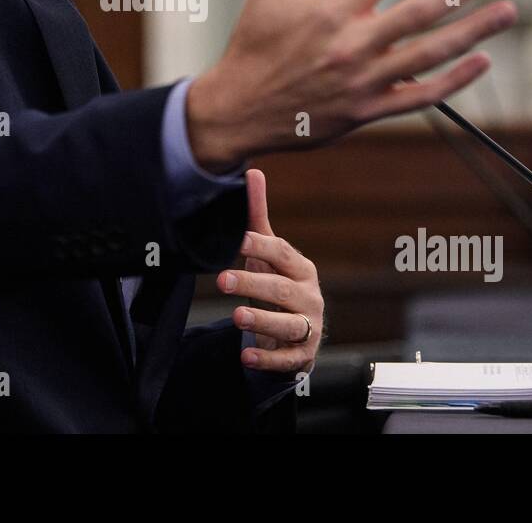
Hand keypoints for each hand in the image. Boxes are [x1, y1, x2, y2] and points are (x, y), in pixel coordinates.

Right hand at [187, 0, 515, 170]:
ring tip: (507, 11)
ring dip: (474, 30)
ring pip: (431, 52)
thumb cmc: (253, 46)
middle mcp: (353, 43)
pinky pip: (421, 95)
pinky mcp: (367, 110)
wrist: (238, 110)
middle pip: (424, 8)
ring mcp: (364, 79)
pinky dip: (454, 80)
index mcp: (332, 9)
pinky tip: (479, 60)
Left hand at [217, 168, 322, 375]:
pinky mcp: (301, 355)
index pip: (282, 254)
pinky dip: (267, 359)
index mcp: (300, 268)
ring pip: (289, 325)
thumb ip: (258, 218)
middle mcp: (309, 297)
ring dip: (263, 321)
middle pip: (282, 290)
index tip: (237, 241)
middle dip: (253, 285)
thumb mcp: (269, 254)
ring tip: (236, 316)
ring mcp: (308, 327)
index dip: (260, 246)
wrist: (296, 334)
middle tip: (222, 280)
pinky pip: (287, 360)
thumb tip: (252, 172)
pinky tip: (246, 356)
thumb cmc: (277, 284)